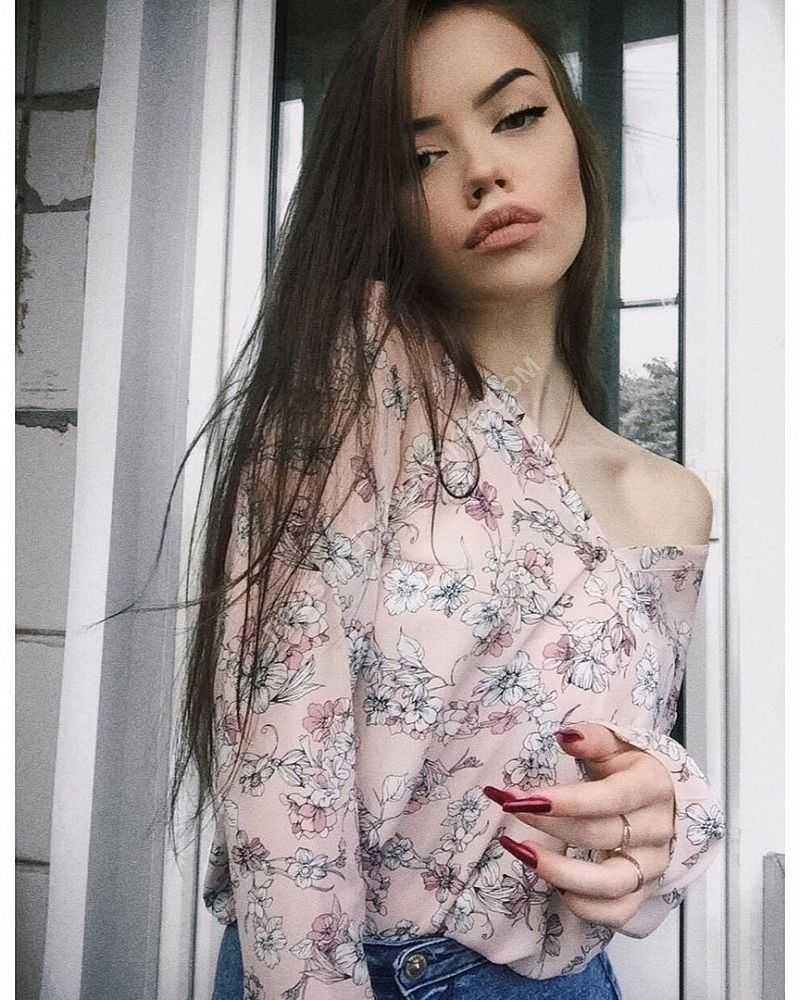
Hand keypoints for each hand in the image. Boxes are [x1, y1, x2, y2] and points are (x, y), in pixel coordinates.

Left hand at [483, 722, 674, 928]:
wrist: (664, 800)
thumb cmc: (630, 770)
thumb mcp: (616, 744)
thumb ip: (592, 739)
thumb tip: (566, 736)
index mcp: (652, 787)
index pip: (610, 798)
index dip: (566, 802)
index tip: (524, 798)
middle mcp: (657, 830)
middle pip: (600, 835)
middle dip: (548, 826)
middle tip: (511, 809)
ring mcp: (652, 865)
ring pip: (609, 883)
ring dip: (558, 871)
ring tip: (520, 850)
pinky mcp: (643, 891)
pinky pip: (616, 912)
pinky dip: (584, 907)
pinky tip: (554, 885)